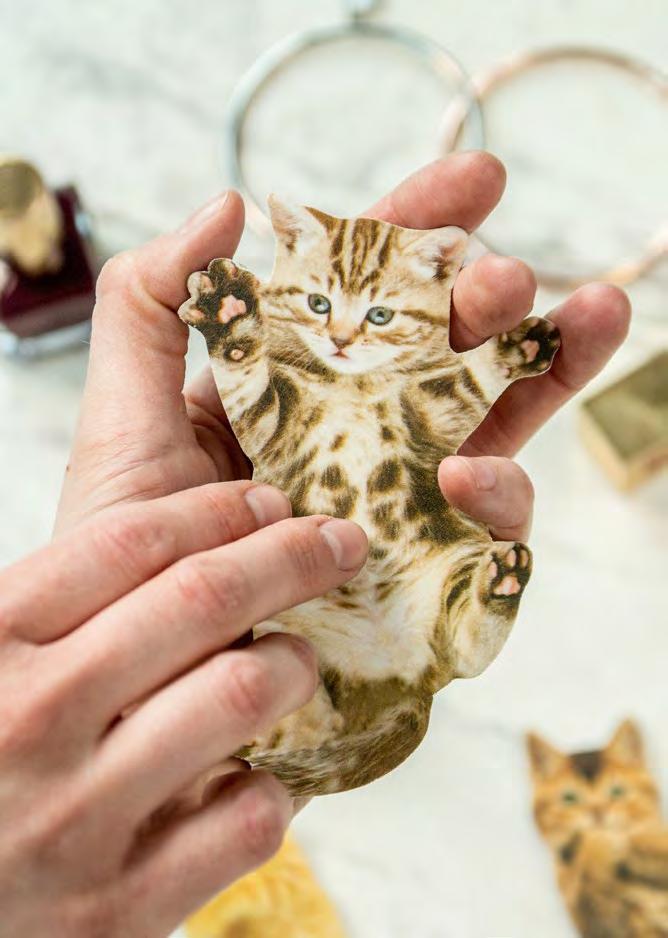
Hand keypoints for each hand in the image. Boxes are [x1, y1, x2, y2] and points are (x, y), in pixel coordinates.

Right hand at [0, 482, 366, 935]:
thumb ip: (56, 601)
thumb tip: (175, 519)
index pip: (132, 541)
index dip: (219, 509)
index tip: (270, 502)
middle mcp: (30, 717)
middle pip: (203, 598)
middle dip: (293, 556)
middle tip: (341, 542)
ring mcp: (74, 818)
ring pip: (241, 694)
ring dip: (294, 662)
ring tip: (299, 659)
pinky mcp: (118, 908)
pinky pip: (248, 820)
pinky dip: (279, 786)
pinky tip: (266, 771)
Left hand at [55, 151, 629, 535]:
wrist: (152, 676)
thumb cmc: (134, 550)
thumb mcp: (123, 415)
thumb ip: (154, 305)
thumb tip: (233, 204)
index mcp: (300, 386)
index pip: (370, 297)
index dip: (422, 234)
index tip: (477, 180)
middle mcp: (362, 436)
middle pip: (448, 351)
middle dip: (487, 301)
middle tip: (504, 276)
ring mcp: (401, 501)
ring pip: (498, 423)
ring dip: (547, 369)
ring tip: (583, 320)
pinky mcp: (428, 571)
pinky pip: (489, 531)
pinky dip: (496, 498)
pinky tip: (471, 476)